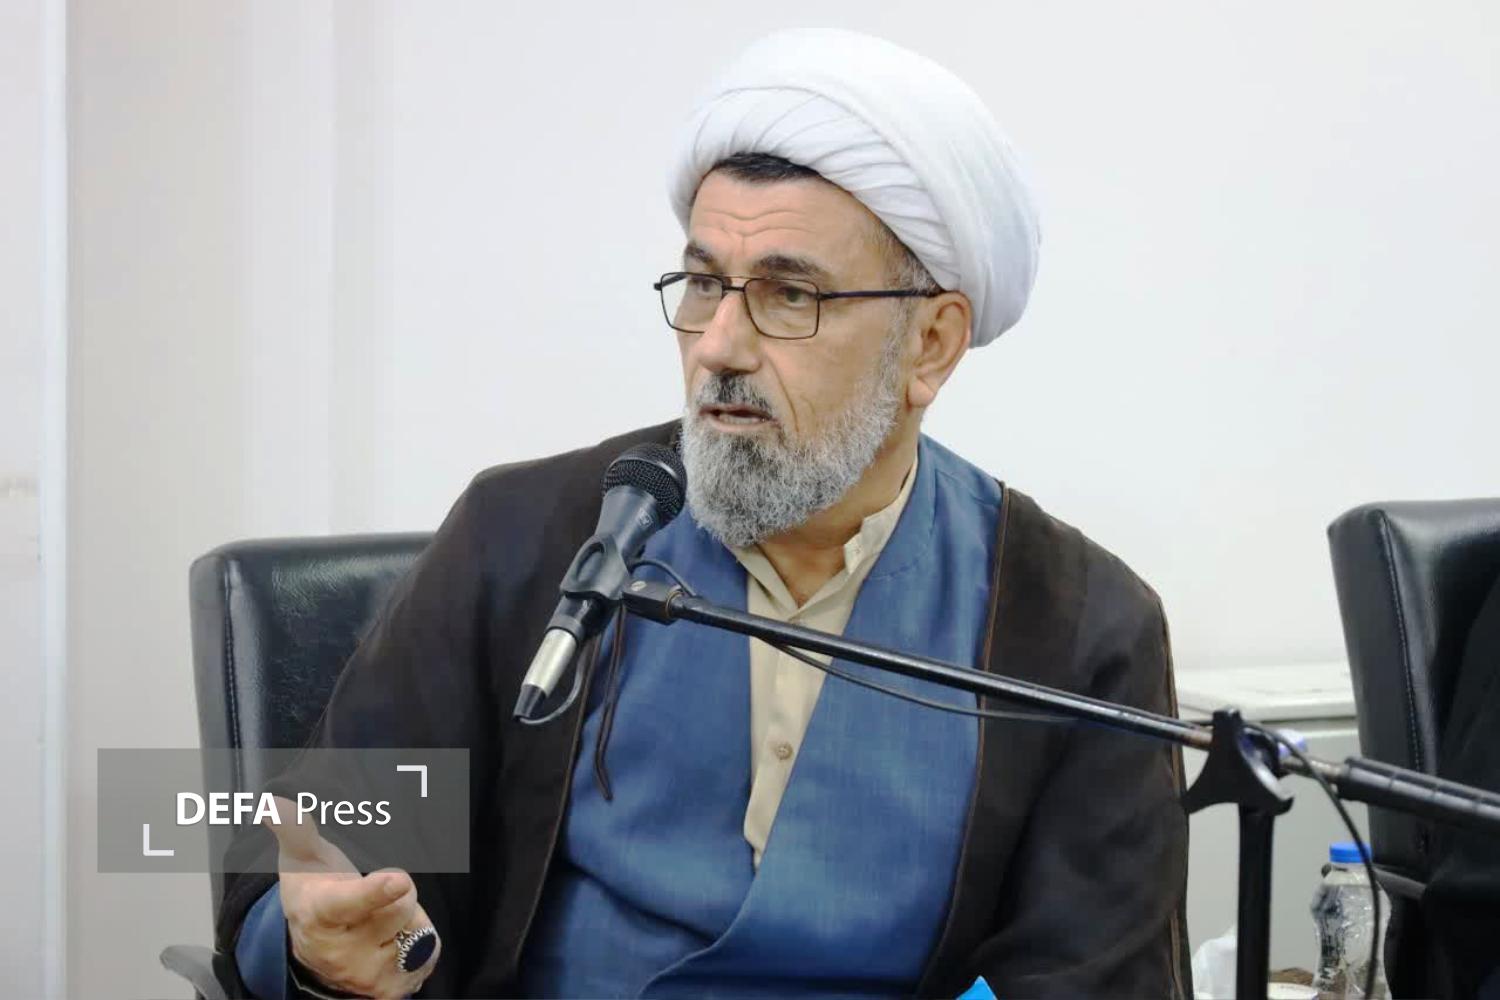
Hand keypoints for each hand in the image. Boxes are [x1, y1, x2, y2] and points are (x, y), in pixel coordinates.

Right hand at [263, 796, 440, 998]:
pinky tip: (395, 942)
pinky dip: (419, 944)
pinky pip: (429, 954)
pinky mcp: (389, 991)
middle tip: (376, 895)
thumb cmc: (314, 894)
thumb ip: (296, 829)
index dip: (376, 892)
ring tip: (382, 922)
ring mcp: (365, 975)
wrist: (312, 952)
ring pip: (418, 931)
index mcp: (319, 915)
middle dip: (399, 893)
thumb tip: (276, 801)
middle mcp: (340, 952)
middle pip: (402, 905)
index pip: (351, 903)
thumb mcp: (302, 861)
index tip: (398, 879)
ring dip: (409, 921)